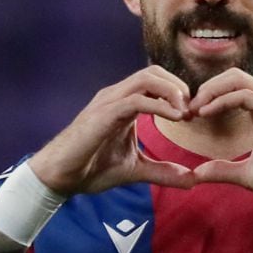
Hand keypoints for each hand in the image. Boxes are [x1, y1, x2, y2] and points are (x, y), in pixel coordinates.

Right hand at [28, 66, 195, 195]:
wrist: (61, 176)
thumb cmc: (92, 168)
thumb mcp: (136, 171)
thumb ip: (163, 172)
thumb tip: (192, 180)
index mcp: (124, 103)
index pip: (156, 81)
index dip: (178, 93)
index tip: (192, 116)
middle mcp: (116, 96)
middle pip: (154, 72)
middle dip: (179, 87)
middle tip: (191, 113)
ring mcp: (109, 102)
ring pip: (147, 78)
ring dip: (172, 92)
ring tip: (184, 114)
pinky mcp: (104, 114)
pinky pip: (136, 99)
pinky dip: (160, 105)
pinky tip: (174, 119)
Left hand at [188, 68, 252, 203]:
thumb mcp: (246, 175)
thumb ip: (222, 170)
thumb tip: (197, 173)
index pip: (233, 89)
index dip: (209, 97)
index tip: (190, 115)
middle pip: (233, 77)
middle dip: (207, 88)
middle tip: (188, 107)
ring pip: (238, 79)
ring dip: (211, 90)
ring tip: (194, 108)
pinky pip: (245, 95)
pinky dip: (222, 100)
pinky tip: (206, 112)